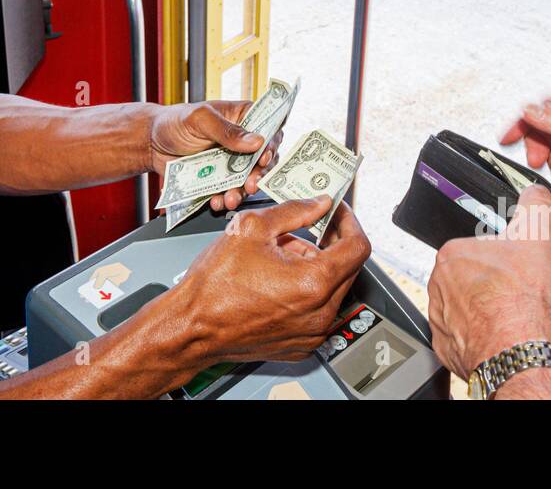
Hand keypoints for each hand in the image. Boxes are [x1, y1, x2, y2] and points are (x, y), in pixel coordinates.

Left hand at [146, 100, 282, 210]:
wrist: (150, 144)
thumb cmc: (174, 121)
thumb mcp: (200, 119)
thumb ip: (227, 130)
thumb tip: (256, 141)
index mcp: (242, 117)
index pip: (269, 127)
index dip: (271, 143)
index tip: (264, 157)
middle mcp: (241, 140)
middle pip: (262, 158)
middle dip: (258, 174)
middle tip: (250, 184)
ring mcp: (231, 160)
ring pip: (247, 178)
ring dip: (242, 191)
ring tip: (231, 198)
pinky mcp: (219, 178)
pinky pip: (228, 190)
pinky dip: (225, 198)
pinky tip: (217, 201)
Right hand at [175, 197, 370, 364]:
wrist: (192, 327)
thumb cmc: (214, 285)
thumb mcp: (252, 228)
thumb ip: (294, 211)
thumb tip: (319, 204)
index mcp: (314, 283)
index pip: (358, 246)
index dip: (349, 221)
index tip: (338, 212)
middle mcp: (320, 313)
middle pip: (347, 268)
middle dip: (328, 243)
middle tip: (303, 229)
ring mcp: (311, 333)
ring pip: (332, 289)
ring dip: (315, 267)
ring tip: (279, 256)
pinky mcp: (301, 345)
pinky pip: (317, 311)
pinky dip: (306, 292)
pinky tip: (277, 281)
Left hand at [428, 186, 550, 396]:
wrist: (519, 349)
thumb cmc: (520, 299)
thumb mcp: (536, 236)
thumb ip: (535, 207)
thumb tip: (536, 194)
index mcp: (451, 256)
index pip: (473, 249)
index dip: (497, 257)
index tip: (511, 267)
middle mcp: (439, 286)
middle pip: (467, 278)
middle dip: (489, 284)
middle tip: (513, 290)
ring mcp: (440, 318)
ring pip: (463, 307)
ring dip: (482, 310)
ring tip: (509, 312)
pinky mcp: (447, 346)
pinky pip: (461, 337)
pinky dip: (479, 336)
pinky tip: (498, 333)